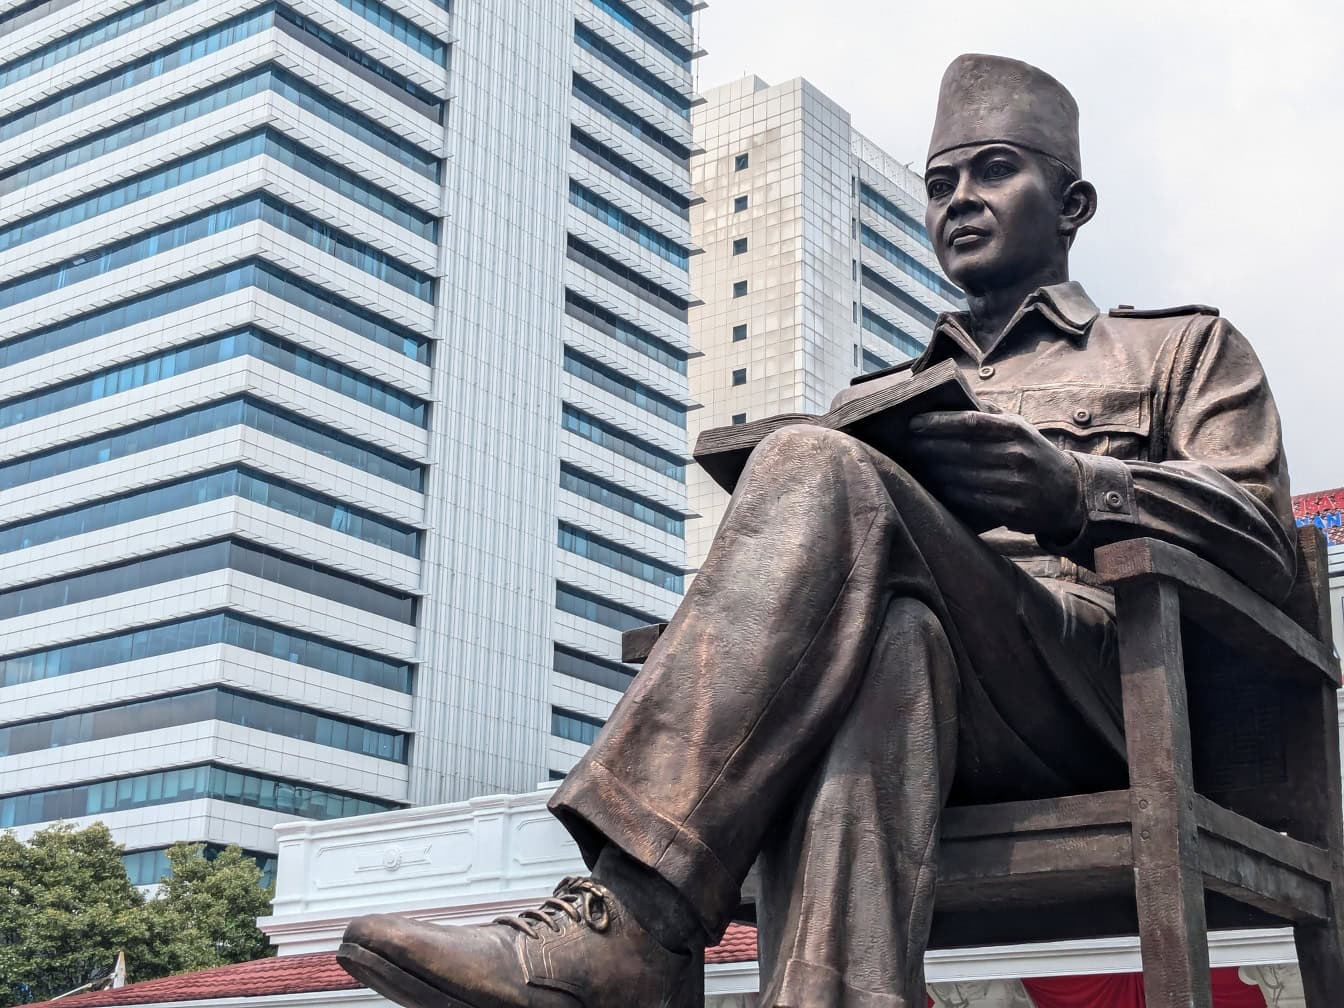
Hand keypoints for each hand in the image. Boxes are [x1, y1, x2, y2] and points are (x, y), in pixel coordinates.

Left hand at [905, 410, 1084, 538]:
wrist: (1069, 493)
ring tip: (916, 464)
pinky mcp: (1011, 510)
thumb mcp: (1019, 427)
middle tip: (905, 444)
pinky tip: (936, 485)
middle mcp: (1016, 456)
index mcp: (1015, 431)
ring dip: (935, 471)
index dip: (939, 423)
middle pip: (961, 450)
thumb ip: (989, 413)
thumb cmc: (1034, 453)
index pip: (970, 423)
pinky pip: (971, 500)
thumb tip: (952, 398)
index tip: (913, 423)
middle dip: (930, 447)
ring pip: (962, 477)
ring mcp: (1014, 485)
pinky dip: (950, 492)